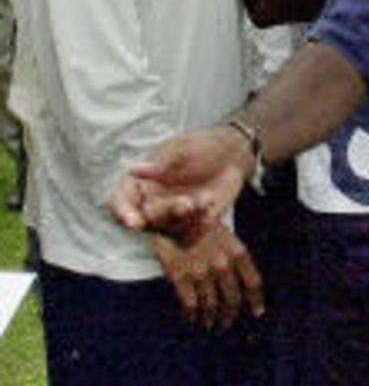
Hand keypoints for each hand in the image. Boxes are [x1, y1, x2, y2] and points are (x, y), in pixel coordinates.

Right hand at [111, 125, 253, 241]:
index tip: (135, 222)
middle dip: (166, 213)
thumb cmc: (202, 146)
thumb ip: (162, 163)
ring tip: (206, 200)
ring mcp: (170, 216)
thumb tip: (134, 170)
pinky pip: (188, 239)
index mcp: (140, 182)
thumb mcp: (183, 148)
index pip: (120, 202)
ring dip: (186, 221)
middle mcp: (150, 202)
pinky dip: (198, 230)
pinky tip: (211, 212)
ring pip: (167, 232)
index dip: (123, 213)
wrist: (232, 154)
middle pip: (145, 220)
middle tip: (188, 202)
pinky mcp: (190, 225)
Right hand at [153, 224, 263, 328]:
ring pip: (211, 305)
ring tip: (209, 323)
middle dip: (230, 313)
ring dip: (211, 317)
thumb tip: (247, 283)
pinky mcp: (181, 277)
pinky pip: (190, 304)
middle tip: (227, 322)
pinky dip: (191, 315)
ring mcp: (202, 272)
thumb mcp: (227, 235)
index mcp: (237, 252)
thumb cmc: (202, 225)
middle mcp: (223, 264)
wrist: (174, 217)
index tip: (256, 312)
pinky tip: (192, 318)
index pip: (253, 282)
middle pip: (232, 298)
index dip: (255, 301)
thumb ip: (237, 258)